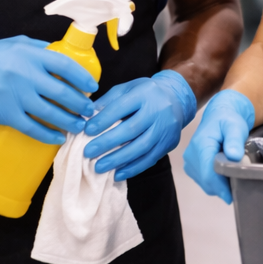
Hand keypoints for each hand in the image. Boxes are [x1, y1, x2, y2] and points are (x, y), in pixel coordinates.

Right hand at [0, 35, 97, 144]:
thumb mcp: (16, 44)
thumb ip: (40, 50)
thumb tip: (66, 57)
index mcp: (30, 54)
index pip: (65, 65)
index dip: (83, 78)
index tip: (93, 87)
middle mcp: (24, 73)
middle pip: (61, 92)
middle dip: (80, 104)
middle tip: (89, 111)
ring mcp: (13, 95)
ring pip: (50, 112)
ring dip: (69, 121)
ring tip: (79, 126)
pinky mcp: (3, 113)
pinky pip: (31, 127)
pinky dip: (48, 135)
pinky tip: (58, 138)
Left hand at [81, 70, 196, 180]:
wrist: (176, 99)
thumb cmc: (145, 94)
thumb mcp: (127, 89)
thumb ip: (108, 101)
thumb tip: (86, 117)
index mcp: (145, 93)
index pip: (121, 107)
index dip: (103, 120)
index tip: (86, 131)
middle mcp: (158, 110)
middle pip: (132, 129)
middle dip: (108, 143)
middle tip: (88, 152)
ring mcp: (166, 128)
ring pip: (141, 147)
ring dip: (119, 159)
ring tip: (99, 167)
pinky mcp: (170, 142)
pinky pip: (151, 158)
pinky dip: (133, 168)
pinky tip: (118, 174)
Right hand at [182, 89, 254, 203]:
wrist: (219, 116)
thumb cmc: (228, 121)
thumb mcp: (235, 126)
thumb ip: (234, 139)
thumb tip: (234, 156)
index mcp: (200, 144)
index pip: (208, 172)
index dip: (219, 186)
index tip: (230, 197)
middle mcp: (190, 155)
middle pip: (206, 181)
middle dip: (222, 187)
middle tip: (239, 184)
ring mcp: (189, 162)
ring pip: (204, 183)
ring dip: (218, 185)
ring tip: (233, 177)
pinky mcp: (191, 167)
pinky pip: (203, 181)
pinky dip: (214, 183)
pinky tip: (225, 175)